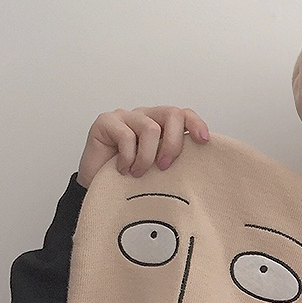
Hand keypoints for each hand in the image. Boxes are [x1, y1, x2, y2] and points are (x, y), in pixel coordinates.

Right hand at [77, 107, 209, 188]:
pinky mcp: (105, 121)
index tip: (203, 142)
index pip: (184, 114)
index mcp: (162, 124)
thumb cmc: (131, 179)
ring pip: (150, 128)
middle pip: (172, 114)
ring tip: (139, 173)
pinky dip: (128, 157)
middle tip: (165, 166)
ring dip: (147, 156)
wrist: (98, 188)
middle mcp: (146, 116)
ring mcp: (125, 116)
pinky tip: (123, 170)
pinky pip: (126, 135)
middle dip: (174, 143)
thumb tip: (200, 161)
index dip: (196, 124)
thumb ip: (174, 158)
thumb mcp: (159, 169)